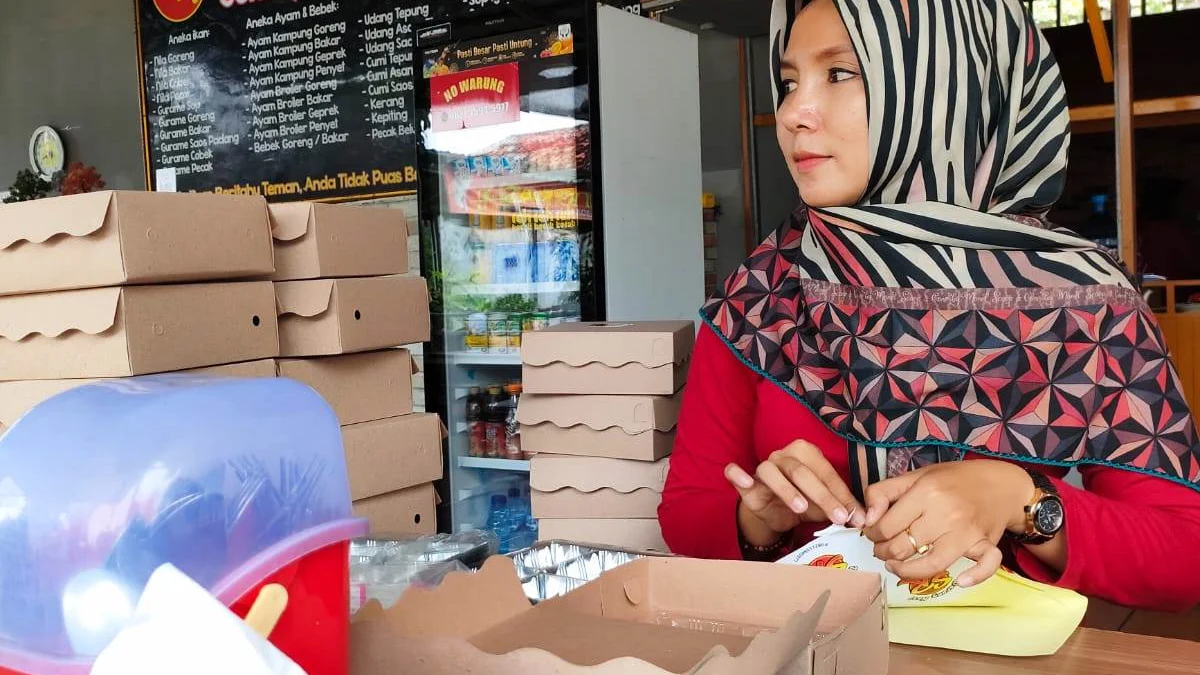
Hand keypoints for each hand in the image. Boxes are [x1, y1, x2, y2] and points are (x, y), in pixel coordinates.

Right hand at [725, 440, 865, 545]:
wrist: (775, 512)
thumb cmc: (803, 501)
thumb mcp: (824, 504)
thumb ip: (841, 507)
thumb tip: (862, 519)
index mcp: (807, 453)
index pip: (826, 473)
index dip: (842, 495)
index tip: (855, 517)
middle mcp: (784, 456)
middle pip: (801, 471)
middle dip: (822, 495)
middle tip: (838, 517)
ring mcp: (763, 467)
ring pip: (771, 471)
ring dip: (786, 489)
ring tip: (800, 508)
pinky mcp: (745, 483)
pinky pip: (735, 473)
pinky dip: (738, 474)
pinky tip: (744, 481)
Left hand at [862, 460, 1034, 586]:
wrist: (1002, 484)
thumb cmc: (954, 480)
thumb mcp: (915, 476)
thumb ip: (883, 492)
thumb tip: (867, 519)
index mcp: (926, 493)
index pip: (887, 525)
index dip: (873, 534)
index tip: (873, 534)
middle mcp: (947, 513)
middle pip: (905, 546)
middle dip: (885, 553)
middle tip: (881, 550)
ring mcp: (968, 531)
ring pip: (934, 563)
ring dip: (908, 571)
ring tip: (895, 567)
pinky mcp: (987, 544)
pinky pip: (985, 566)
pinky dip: (974, 577)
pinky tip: (959, 581)